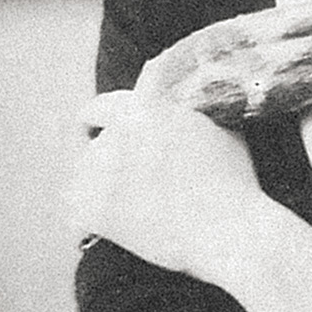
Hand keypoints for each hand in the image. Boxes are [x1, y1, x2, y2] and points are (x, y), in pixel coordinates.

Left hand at [70, 89, 262, 282]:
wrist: (230, 232)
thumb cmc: (232, 181)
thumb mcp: (214, 125)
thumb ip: (181, 103)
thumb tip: (163, 79)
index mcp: (142, 109)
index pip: (98, 109)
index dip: (100, 124)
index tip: (99, 137)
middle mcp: (116, 134)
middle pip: (92, 149)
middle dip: (110, 164)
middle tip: (137, 187)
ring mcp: (101, 172)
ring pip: (83, 180)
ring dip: (101, 192)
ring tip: (137, 212)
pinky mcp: (93, 209)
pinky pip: (78, 215)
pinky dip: (93, 224)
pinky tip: (123, 229)